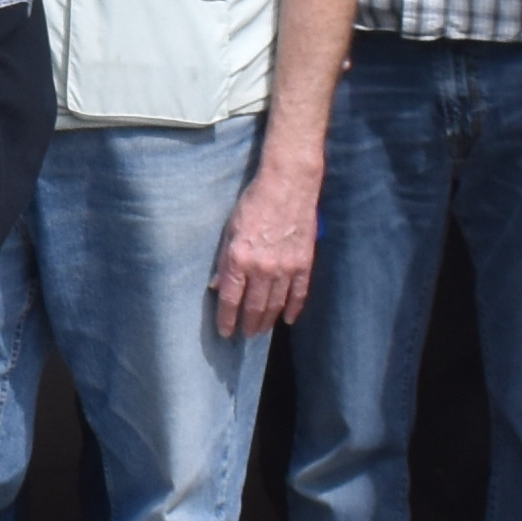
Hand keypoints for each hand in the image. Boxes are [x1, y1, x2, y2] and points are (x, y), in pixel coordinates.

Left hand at [211, 161, 320, 340]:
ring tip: (261, 331)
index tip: (225, 332)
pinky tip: (288, 319)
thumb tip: (217, 286)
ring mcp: (286, 268)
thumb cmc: (254, 202)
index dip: (227, 319)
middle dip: (248, 325)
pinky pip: (299, 293)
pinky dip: (293, 309)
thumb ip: (224, 261)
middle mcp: (262, 268)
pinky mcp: (304, 263)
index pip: (231, 299)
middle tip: (245, 335)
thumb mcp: (229, 229)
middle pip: (254, 307)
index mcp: (239, 259)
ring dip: (268, 321)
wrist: (288, 185)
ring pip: (276, 304)